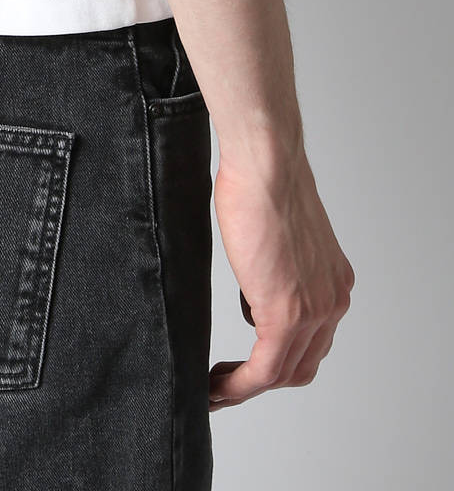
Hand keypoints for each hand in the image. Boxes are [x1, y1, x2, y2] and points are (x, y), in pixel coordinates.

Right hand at [210, 143, 353, 407]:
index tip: (244, 364)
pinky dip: (240, 386)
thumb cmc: (263, 178)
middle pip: (301, 365)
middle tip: (227, 380)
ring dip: (247, 387)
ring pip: (284, 373)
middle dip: (262, 379)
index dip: (277, 360)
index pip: (311, 340)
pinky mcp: (287, 315)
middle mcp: (333, 300)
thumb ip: (274, 263)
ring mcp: (315, 311)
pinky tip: (218, 386)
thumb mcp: (276, 232)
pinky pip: (265, 370)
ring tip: (216, 386)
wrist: (267, 162)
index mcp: (333, 281)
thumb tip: (253, 276)